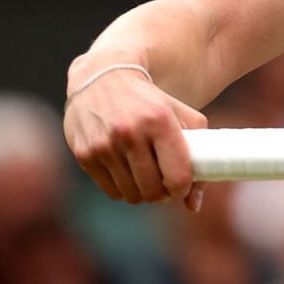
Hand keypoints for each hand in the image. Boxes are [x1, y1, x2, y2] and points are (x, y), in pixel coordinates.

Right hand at [64, 64, 208, 209]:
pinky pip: (111, 191)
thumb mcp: (180, 115)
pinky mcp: (85, 155)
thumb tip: (194, 205)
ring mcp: (105, 145)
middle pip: (154, 191)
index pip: (178, 176)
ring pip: (132, 195)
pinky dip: (123, 189)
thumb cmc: (150, 101)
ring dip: (143, 192)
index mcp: (159, 120)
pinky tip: (127, 171)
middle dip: (163, 193)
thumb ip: (197, 155)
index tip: (182, 184)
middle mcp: (130, 133)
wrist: (102, 78)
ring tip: (146, 175)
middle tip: (164, 182)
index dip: (183, 188)